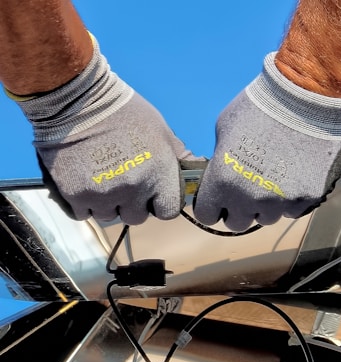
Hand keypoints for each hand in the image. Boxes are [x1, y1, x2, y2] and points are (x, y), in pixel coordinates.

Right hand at [15, 38, 193, 224]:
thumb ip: (179, 156)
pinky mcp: (75, 195)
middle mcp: (134, 189)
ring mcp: (104, 194)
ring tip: (101, 178)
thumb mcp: (161, 130)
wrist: (76, 98)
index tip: (152, 195)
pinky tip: (84, 181)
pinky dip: (82, 203)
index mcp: (159, 174)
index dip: (160, 204)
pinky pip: (83, 214)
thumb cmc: (124, 112)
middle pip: (137, 217)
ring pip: (109, 216)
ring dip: (106, 204)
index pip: (168, 212)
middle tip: (122, 181)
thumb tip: (197, 170)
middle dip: (132, 204)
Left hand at [193, 53, 340, 231]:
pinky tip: (293, 178)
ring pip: (267, 218)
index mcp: (223, 182)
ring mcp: (280, 201)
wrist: (304, 96)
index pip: (207, 215)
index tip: (218, 199)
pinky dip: (290, 199)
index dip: (212, 206)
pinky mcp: (307, 198)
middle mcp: (250, 199)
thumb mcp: (224, 129)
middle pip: (237, 223)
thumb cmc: (258, 106)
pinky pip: (292, 210)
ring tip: (273, 181)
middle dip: (238, 209)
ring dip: (265, 205)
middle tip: (246, 190)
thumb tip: (223, 173)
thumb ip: (221, 160)